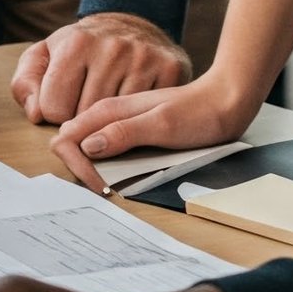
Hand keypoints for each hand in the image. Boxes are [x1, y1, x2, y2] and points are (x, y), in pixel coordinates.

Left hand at [10, 13, 189, 125]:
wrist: (131, 26)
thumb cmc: (82, 49)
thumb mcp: (46, 56)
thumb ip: (26, 84)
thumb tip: (36, 114)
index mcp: (76, 43)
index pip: (54, 109)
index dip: (57, 112)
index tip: (66, 101)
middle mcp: (112, 48)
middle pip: (87, 118)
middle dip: (83, 121)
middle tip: (88, 105)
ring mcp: (144, 58)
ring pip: (118, 121)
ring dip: (111, 124)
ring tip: (110, 105)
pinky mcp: (170, 68)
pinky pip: (149, 114)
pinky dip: (140, 117)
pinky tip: (133, 102)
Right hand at [48, 68, 250, 192]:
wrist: (225, 101)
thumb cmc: (198, 112)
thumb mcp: (162, 125)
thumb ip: (123, 133)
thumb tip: (87, 146)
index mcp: (109, 109)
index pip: (67, 136)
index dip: (76, 164)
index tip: (99, 185)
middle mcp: (109, 113)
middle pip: (71, 141)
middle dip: (76, 167)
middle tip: (101, 189)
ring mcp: (120, 123)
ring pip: (86, 146)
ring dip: (88, 167)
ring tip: (106, 187)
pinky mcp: (132, 132)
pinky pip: (106, 149)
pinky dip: (104, 165)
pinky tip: (116, 176)